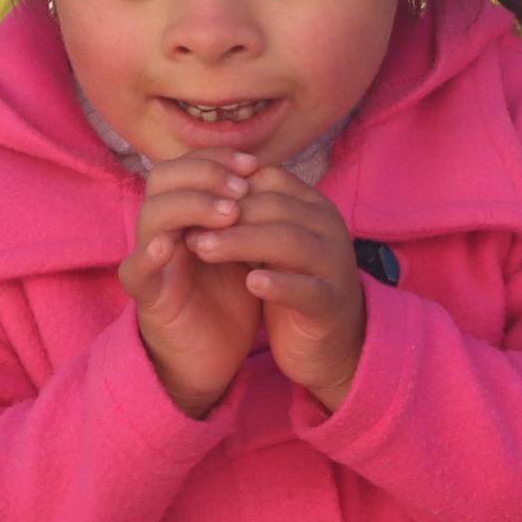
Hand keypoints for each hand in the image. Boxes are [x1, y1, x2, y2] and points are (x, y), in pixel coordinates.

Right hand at [117, 150, 262, 416]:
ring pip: (150, 216)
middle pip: (163, 179)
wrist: (213, 358)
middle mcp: (165, 231)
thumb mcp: (247, 252)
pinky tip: (171, 246)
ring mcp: (152, 263)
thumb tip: (272, 174)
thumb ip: (250, 218)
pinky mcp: (148, 298)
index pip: (188, 167)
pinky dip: (149, 255)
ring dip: (189, 206)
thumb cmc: (232, 301)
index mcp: (189, 217)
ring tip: (227, 214)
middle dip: (205, 175)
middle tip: (242, 186)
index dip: (216, 159)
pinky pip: (135, 270)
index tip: (253, 162)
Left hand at [185, 169, 365, 411]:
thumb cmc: (295, 283)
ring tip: (202, 250)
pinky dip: (279, 285)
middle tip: (186, 229)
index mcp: (314, 208)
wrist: (332, 342)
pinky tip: (250, 284)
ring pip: (290, 242)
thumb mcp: (273, 243)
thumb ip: (250, 217)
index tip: (191, 205)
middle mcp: (329, 229)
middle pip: (276, 206)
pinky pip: (308, 290)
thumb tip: (198, 194)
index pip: (270, 179)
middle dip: (226, 214)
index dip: (226, 188)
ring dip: (242, 242)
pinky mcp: (331, 305)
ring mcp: (335, 266)